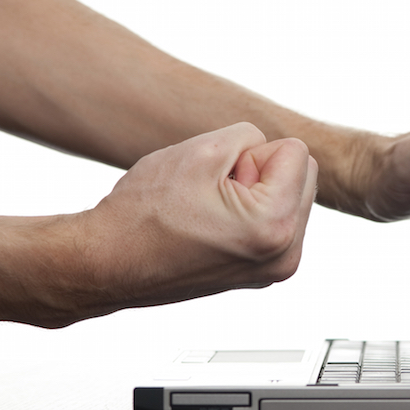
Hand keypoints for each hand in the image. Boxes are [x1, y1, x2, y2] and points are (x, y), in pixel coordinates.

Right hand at [76, 122, 316, 317]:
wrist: (107, 263)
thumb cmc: (144, 211)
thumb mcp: (202, 150)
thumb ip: (253, 137)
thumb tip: (279, 152)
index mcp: (276, 226)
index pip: (297, 152)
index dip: (251, 154)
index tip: (217, 179)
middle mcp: (286, 255)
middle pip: (303, 176)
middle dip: (261, 172)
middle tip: (213, 193)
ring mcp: (276, 269)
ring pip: (290, 196)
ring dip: (256, 192)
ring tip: (212, 210)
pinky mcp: (264, 273)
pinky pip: (275, 220)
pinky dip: (251, 212)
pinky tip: (213, 225)